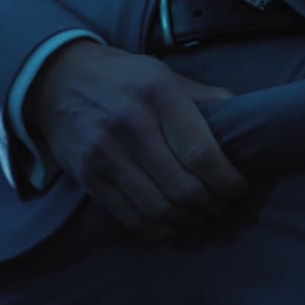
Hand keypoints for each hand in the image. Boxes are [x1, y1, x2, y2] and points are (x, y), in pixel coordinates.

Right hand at [25, 39, 247, 238]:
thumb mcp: (165, 75)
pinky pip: (131, 218)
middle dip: (212, 205)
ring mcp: (105, 153)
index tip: (238, 188)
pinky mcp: (88, 176)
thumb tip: (245, 117)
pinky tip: (171, 223)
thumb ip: (204, 98)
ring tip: (201, 215)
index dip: (227, 181)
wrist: (60, 79)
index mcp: (159, 95)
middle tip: (222, 204)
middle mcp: (131, 125)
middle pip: (184, 188)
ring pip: (159, 208)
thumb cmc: (123, 78)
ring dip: (189, 220)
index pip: (201, 153)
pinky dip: (158, 230)